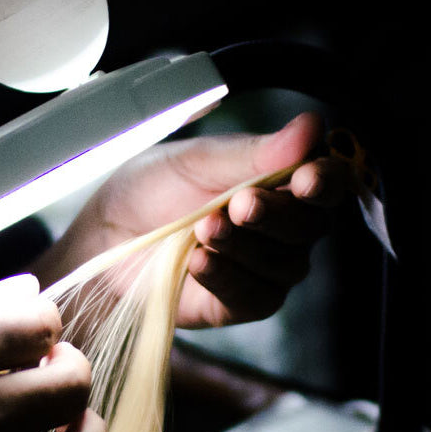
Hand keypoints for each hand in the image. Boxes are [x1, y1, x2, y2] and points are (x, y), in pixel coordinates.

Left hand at [31, 112, 353, 327]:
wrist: (103, 237)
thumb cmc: (148, 191)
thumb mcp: (196, 160)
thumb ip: (254, 152)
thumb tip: (312, 127)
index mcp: (278, 180)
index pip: (327, 181)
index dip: (325, 181)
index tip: (306, 179)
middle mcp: (281, 225)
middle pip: (312, 225)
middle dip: (276, 214)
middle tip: (239, 204)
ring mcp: (263, 268)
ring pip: (286, 264)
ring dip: (245, 245)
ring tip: (204, 229)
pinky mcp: (239, 304)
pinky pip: (254, 296)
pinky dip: (228, 277)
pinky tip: (200, 261)